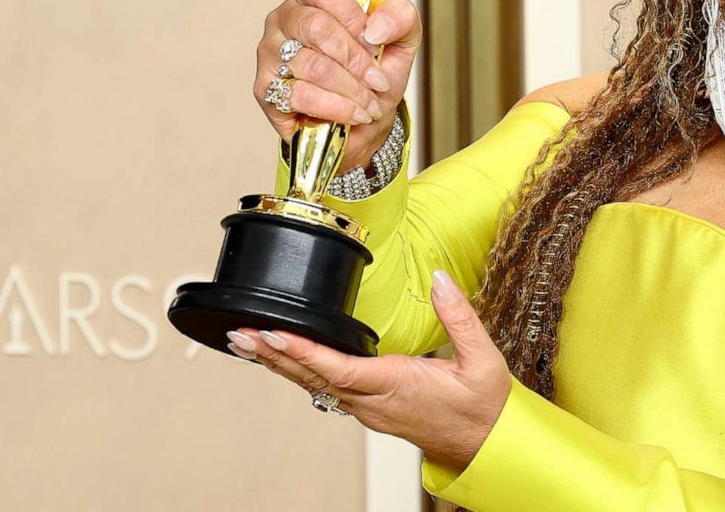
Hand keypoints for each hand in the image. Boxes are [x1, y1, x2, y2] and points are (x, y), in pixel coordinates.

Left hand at [223, 270, 510, 471]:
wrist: (484, 445)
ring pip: (314, 385)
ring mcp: (368, 410)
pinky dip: (299, 371)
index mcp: (396, 385)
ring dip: (280, 364)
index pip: (340, 368)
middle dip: (274, 356)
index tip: (274, 334)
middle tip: (240, 335)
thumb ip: (459, 316)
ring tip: (248, 343)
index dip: (304, 352)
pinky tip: (283, 360)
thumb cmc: (482, 408)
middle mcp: (374, 402)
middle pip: (313, 378)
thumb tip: (440, 280)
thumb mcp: (482, 359)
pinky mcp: (369, 410)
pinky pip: (325, 388)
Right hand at [256, 0, 422, 165]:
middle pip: (317, 27)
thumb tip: (377, 27)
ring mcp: (271, 52)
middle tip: (378, 80)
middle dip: (356, 60)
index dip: (353, 15)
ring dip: (351, 89)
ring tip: (370, 102)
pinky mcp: (265, 87)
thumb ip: (402, 19)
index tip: (374, 40)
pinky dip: (337, 107)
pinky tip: (354, 113)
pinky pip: (301, 95)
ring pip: (312, 65)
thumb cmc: (376, 74)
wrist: (365, 119)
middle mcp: (286, 19)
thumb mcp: (402, 41)